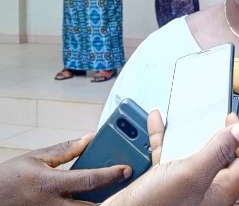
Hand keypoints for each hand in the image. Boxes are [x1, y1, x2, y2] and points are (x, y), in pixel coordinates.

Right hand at [0, 136, 130, 205]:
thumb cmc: (9, 179)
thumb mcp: (36, 158)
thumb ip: (65, 150)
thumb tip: (89, 139)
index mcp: (50, 184)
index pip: (89, 179)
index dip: (111, 174)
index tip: (127, 169)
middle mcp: (52, 204)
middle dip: (113, 197)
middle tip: (128, 186)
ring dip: (101, 203)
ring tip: (115, 192)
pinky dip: (86, 205)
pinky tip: (96, 198)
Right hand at [104, 113, 238, 205]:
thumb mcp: (191, 174)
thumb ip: (216, 152)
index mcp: (221, 190)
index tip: (230, 120)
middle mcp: (207, 188)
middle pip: (224, 155)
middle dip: (217, 132)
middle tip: (213, 114)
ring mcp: (187, 185)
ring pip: (195, 151)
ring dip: (189, 130)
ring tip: (185, 113)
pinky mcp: (167, 182)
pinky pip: (171, 154)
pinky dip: (165, 137)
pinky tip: (158, 122)